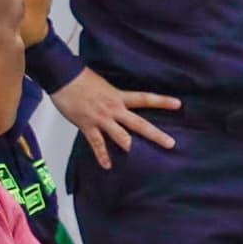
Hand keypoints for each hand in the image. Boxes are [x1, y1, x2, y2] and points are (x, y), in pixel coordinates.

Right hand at [51, 69, 179, 167]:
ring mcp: (101, 119)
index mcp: (119, 96)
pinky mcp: (87, 125)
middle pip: (139, 123)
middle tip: (171, 144)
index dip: (162, 101)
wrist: (63, 77)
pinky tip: (107, 166)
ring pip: (120, 136)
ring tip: (139, 156)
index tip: (178, 104)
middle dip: (156, 135)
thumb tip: (121, 105)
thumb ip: (114, 97)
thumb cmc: (82, 79)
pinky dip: (102, 156)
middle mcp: (114, 109)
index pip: (145, 98)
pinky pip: (97, 144)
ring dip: (129, 147)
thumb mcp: (105, 85)